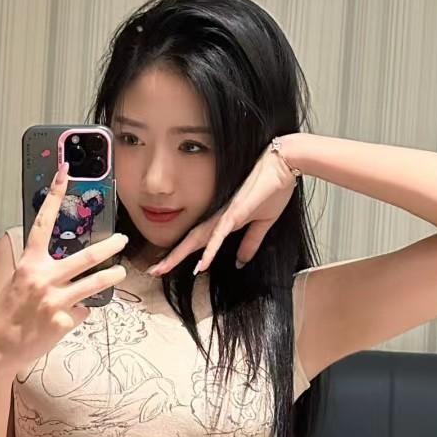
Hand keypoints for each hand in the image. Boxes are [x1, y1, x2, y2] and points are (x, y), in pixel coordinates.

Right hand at [0, 164, 128, 371]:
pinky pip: (83, 311)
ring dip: (111, 277)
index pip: (43, 223)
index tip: (64, 174)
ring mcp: (55, 300)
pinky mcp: (64, 320)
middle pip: (85, 257)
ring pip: (94, 284)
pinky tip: (68, 318)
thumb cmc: (9, 313)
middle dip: (108, 248)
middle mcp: (43, 278)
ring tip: (120, 272)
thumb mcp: (19, 282)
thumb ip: (40, 269)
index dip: (54, 196)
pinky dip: (81, 312)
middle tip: (122, 239)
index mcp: (29, 264)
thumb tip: (65, 264)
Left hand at [146, 138, 301, 276]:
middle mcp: (219, 218)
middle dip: (171, 257)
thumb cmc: (273, 188)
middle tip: (152, 271)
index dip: (182, 253)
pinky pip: (220, 234)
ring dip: (180, 254)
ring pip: (197, 238)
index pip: (198, 241)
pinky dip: (209, 250)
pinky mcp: (237, 213)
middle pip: (190, 241)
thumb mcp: (262, 223)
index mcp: (224, 220)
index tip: (166, 265)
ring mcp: (226, 215)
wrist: (284, 165)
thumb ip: (250, 243)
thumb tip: (240, 262)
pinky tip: (201, 264)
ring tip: (162, 268)